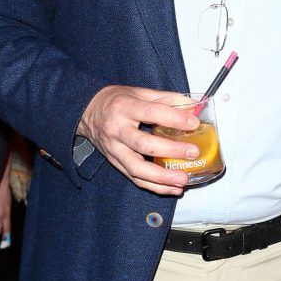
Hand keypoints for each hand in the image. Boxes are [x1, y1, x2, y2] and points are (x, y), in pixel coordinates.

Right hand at [78, 85, 200, 194]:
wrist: (87, 112)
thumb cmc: (116, 101)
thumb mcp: (139, 92)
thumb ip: (167, 98)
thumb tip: (193, 106)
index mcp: (125, 108)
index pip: (151, 113)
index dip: (174, 118)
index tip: (193, 123)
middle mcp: (117, 130)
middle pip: (144, 144)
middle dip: (171, 151)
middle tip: (192, 153)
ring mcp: (114, 150)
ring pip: (137, 168)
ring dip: (162, 177)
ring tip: (183, 179)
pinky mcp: (115, 163)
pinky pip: (134, 178)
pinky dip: (154, 186)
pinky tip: (172, 188)